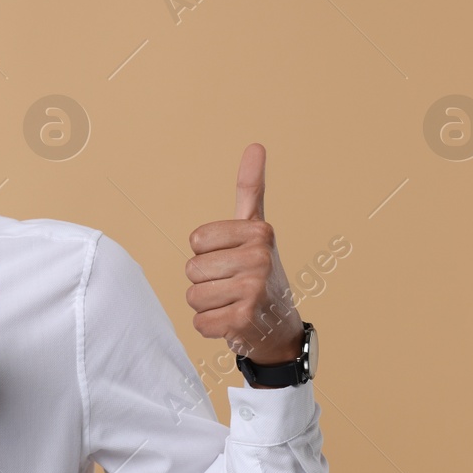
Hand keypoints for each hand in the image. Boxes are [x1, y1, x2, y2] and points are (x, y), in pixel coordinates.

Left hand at [184, 143, 303, 371]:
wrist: (280, 326)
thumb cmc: (260, 274)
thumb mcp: (256, 230)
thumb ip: (251, 190)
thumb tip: (255, 145)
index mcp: (258, 232)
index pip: (196, 240)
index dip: (207, 253)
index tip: (232, 259)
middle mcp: (259, 257)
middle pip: (192, 269)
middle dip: (206, 282)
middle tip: (233, 286)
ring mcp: (253, 289)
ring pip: (192, 296)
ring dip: (207, 305)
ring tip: (233, 303)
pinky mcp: (242, 319)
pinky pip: (199, 322)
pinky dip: (211, 327)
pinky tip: (233, 322)